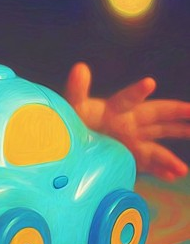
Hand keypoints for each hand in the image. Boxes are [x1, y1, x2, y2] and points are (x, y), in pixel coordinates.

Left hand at [65, 62, 189, 181]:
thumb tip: (80, 67)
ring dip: (170, 156)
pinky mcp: (129, 157)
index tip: (149, 82)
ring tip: (183, 168)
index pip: (128, 99)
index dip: (138, 91)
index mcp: (113, 110)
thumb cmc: (68, 122)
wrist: (65, 146)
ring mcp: (130, 142)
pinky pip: (149, 164)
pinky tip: (174, 175)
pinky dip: (162, 170)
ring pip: (156, 145)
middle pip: (155, 116)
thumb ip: (77, 89)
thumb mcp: (72, 107)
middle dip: (175, 112)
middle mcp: (126, 123)